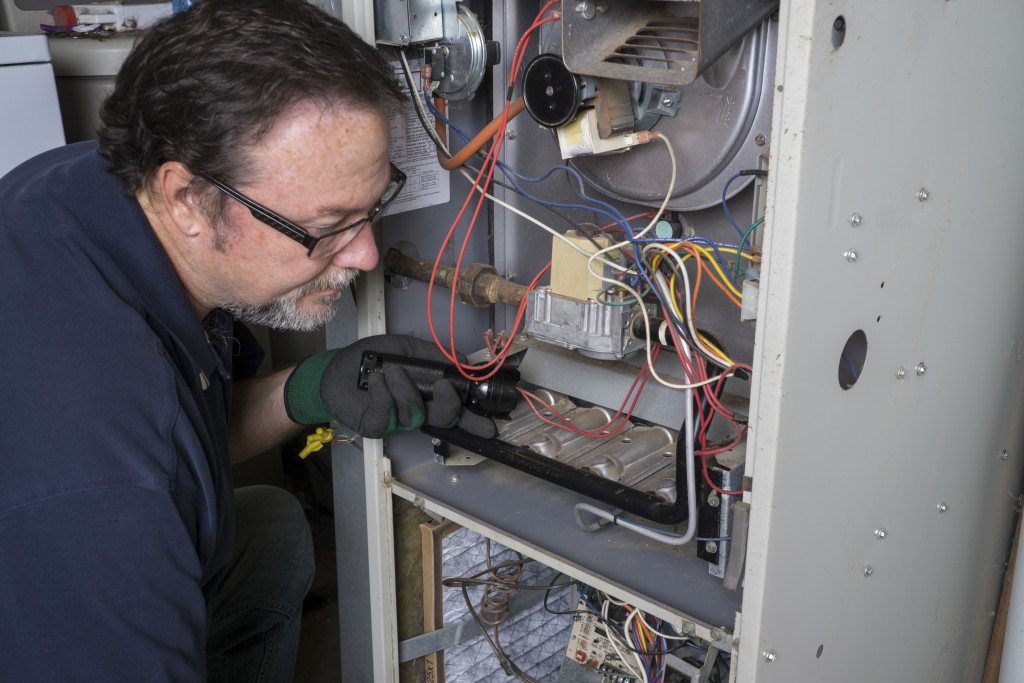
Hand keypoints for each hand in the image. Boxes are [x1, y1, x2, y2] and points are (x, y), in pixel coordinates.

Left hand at [284, 334, 495, 438]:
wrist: (337, 368)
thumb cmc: (371, 359)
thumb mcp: (407, 349)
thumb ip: (435, 355)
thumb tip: (463, 359)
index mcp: (427, 395)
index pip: (456, 411)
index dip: (474, 420)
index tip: (490, 425)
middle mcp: (416, 410)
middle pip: (443, 419)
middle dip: (449, 405)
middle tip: (444, 387)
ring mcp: (397, 422)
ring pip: (415, 414)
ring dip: (405, 389)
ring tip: (391, 371)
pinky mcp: (376, 426)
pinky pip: (388, 414)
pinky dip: (383, 393)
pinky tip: (375, 380)